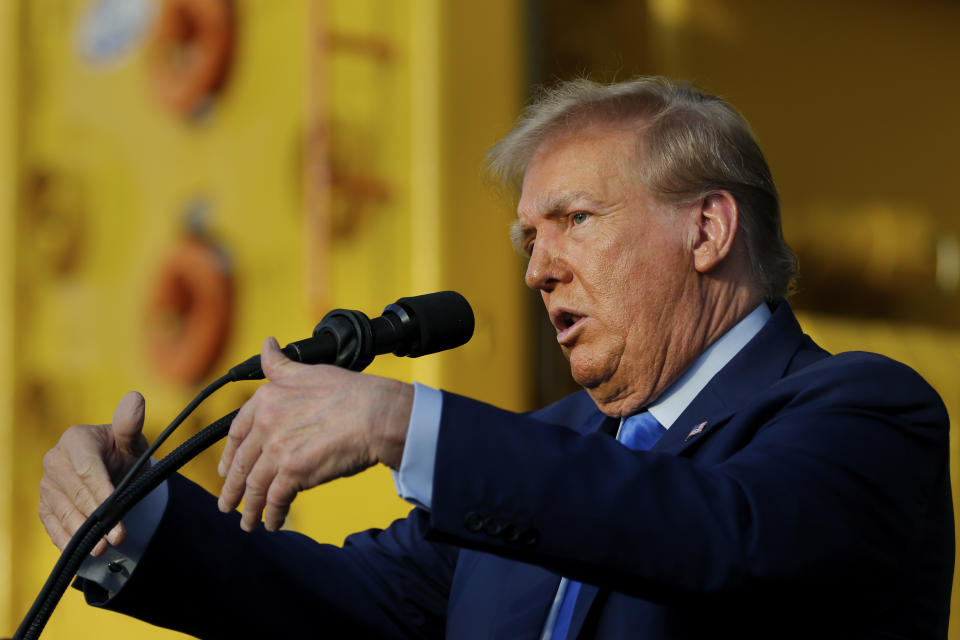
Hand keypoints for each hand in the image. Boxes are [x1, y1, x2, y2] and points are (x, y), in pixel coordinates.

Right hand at [38, 392, 148, 555]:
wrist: (114, 469)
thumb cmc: (124, 451)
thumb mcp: (131, 439)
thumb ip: (130, 423)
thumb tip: (135, 398)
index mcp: (75, 439)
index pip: (86, 468)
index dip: (101, 491)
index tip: (115, 508)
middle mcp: (55, 460)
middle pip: (75, 493)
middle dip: (97, 516)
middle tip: (116, 536)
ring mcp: (47, 484)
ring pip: (63, 511)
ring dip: (81, 533)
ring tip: (101, 548)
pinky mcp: (45, 504)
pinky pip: (52, 524)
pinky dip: (65, 539)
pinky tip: (79, 553)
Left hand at [217, 337, 413, 531]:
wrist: (375, 414)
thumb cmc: (350, 392)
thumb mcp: (308, 370)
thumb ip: (280, 364)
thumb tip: (267, 345)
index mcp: (267, 398)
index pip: (237, 431)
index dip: (230, 454)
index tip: (227, 468)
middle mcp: (266, 423)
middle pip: (241, 463)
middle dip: (233, 488)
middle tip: (227, 504)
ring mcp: (277, 449)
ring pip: (254, 485)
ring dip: (249, 507)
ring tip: (247, 522)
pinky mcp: (293, 472)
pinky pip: (275, 499)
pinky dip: (272, 514)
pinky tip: (273, 523)